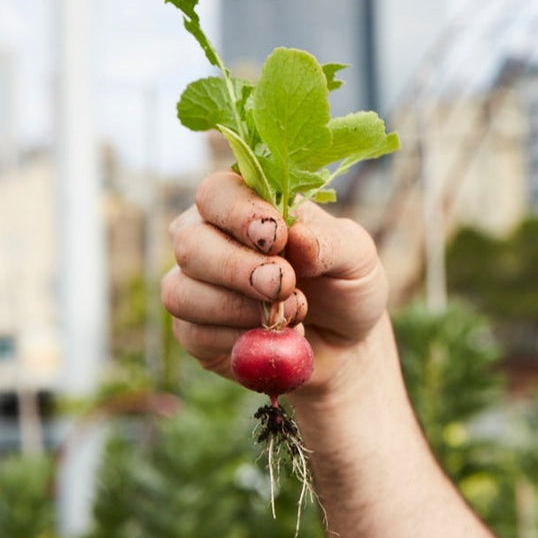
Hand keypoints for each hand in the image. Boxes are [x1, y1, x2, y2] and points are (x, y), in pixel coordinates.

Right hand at [162, 171, 388, 395]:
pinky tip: (270, 337)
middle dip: (237, 268)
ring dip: (237, 308)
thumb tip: (296, 238)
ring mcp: (196, 286)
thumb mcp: (357, 257)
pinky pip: (192, 334)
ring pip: (180, 291)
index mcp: (245, 207)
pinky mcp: (194, 331)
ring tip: (291, 315)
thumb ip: (330, 242)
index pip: (217, 193)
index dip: (239, 213)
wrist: (343, 344)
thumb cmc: (345, 286)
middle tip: (284, 284)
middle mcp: (210, 240)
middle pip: (189, 242)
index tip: (277, 238)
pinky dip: (235, 339)